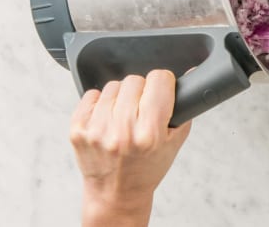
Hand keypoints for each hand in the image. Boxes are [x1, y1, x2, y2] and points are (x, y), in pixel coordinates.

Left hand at [70, 70, 191, 226]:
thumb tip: (190, 74)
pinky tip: (107, 120)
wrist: (116, 194)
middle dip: (142, 91)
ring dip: (121, 97)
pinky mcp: (78, 129)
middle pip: (135, 80)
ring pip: (114, 85)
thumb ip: (184, 108)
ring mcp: (97, 130)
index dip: (164, 83)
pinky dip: (101, 103)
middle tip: (142, 110)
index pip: (159, 79)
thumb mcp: (175, 142)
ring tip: (124, 117)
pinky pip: (92, 95)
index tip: (162, 91)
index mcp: (149, 133)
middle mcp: (121, 131)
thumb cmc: (146, 168)